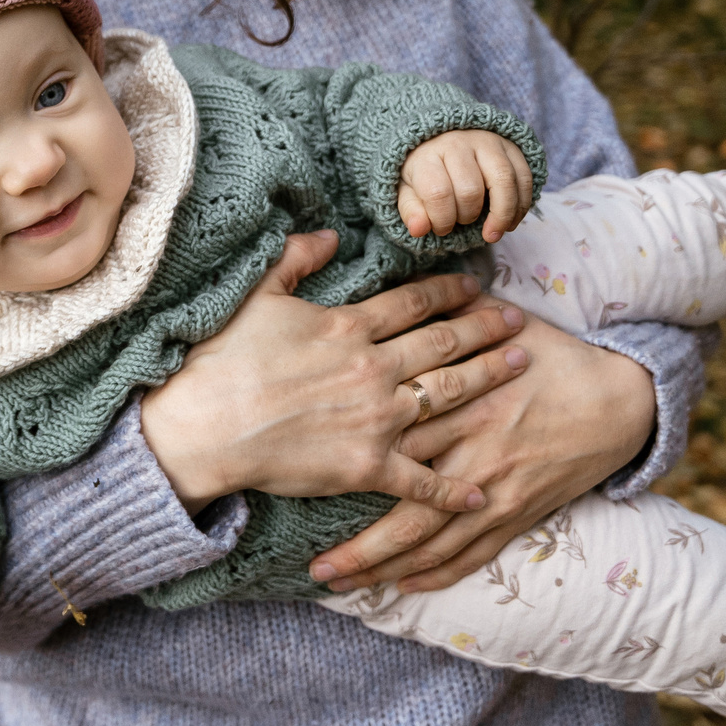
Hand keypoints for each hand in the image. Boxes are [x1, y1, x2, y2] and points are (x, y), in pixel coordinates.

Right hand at [138, 230, 532, 515]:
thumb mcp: (256, 295)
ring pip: (448, 396)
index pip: (412, 303)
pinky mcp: (368, 466)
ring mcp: (376, 419)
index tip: (475, 285)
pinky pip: (422, 478)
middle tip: (519, 322)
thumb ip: (294, 260)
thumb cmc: (222, 360)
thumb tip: (327, 234)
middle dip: (486, 330)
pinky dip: (453, 488)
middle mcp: (373, 368)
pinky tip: (480, 491)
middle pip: (443, 344)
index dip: (448, 292)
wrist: (206, 426)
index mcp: (347, 326)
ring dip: (488, 381)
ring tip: (520, 368)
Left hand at [308, 302, 656, 593]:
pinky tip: (403, 585)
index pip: (388, 442)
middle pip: (401, 508)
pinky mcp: (519, 511)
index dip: (341, 466)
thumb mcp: (497, 325)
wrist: (620, 398)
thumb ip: (444, 316)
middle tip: (311, 566)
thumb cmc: (551, 356)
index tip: (297, 479)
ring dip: (386, 568)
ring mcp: (496, 489)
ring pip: (432, 542)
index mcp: (458, 404)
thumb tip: (398, 290)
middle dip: (355, 543)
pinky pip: (473, 553)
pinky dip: (437, 573)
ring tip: (343, 586)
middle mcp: (472, 454)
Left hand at [398, 130, 534, 242]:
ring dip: (502, 214)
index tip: (442, 228)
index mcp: (427, 155)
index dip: (442, 220)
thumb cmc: (426, 172)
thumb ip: (411, 211)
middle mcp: (458, 143)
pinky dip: (521, 205)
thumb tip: (419, 229)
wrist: (443, 139)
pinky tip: (510, 222)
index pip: (437, 193)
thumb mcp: (408, 190)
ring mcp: (487, 141)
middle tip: (462, 222)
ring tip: (492, 234)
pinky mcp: (510, 146)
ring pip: (503, 181)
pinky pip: (523, 177)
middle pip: (470, 190)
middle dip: (468, 216)